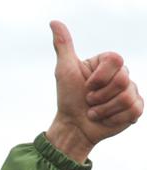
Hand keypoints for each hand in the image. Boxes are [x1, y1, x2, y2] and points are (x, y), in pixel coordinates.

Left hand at [47, 20, 142, 162]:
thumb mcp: (65, 70)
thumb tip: (54, 22)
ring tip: (94, 111)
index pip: (116, 60)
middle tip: (89, 100)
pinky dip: (113, 118)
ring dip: (103, 109)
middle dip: (99, 95)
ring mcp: (131, 91)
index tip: (86, 85)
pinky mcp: (135, 109)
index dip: (99, 77)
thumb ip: (63, 46)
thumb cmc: (68, 98)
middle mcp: (122, 75)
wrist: (73, 126)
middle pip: (122, 80)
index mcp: (108, 64)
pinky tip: (105, 119)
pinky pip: (133, 110)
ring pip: (126, 97)